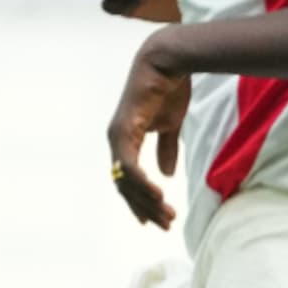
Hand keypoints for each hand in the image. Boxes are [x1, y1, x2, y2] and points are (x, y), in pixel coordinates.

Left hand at [107, 33, 192, 228]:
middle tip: (165, 225)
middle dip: (145, 208)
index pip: (129, 179)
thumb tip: (166, 173)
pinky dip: (142, 183)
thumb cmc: (169, 88)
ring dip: (145, 201)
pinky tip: (157, 195)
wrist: (167, 63)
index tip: (157, 219)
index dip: (141, 201)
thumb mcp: (171, 125)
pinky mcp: (124, 131)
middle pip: (126, 186)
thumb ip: (166, 149)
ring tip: (165, 215)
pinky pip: (130, 166)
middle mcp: (117, 141)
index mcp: (126, 140)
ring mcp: (117, 137)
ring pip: (127, 181)